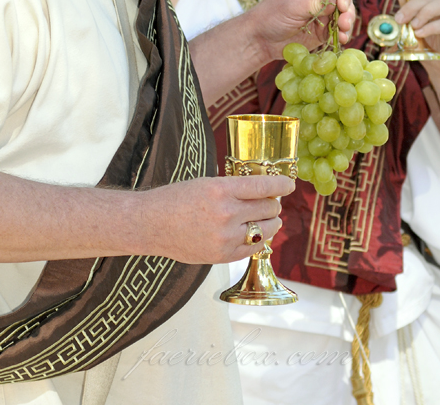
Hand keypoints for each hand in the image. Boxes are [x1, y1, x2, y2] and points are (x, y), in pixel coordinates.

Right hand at [141, 175, 294, 264]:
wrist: (151, 224)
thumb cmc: (176, 199)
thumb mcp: (206, 183)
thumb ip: (233, 189)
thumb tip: (262, 192)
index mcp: (221, 190)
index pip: (264, 187)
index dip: (281, 186)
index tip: (289, 185)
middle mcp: (226, 214)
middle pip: (268, 209)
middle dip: (272, 204)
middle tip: (270, 202)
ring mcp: (225, 237)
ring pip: (265, 230)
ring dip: (269, 223)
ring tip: (265, 219)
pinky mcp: (222, 256)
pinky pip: (253, 249)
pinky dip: (258, 240)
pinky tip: (253, 234)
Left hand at [251, 0, 354, 57]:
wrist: (261, 38)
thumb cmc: (271, 15)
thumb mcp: (292, 6)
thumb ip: (315, 3)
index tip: (342, 5)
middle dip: (347, 10)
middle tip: (344, 22)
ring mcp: (323, 13)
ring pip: (343, 15)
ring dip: (347, 23)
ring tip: (343, 32)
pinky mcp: (323, 30)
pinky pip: (338, 30)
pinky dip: (342, 35)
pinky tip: (341, 39)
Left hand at [396, 0, 439, 90]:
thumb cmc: (424, 42)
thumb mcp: (411, 26)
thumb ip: (407, 12)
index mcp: (429, 1)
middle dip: (411, 6)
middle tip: (400, 19)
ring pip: (438, 5)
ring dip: (422, 14)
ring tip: (412, 26)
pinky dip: (430, 28)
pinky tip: (420, 33)